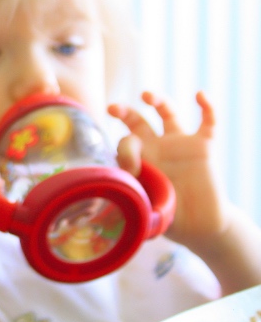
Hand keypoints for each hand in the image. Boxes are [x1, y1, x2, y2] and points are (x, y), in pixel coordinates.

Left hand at [108, 91, 226, 249]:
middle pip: (137, 120)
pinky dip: (207, 107)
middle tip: (113, 108)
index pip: (126, 143)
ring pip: (168, 113)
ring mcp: (180, 144)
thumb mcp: (146, 206)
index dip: (125, 151)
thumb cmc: (168, 217)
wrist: (199, 226)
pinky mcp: (204, 147)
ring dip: (158, 100)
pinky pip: (208, 122)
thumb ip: (134, 198)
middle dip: (124, 111)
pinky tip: (200, 95)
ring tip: (147, 96)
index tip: (131, 168)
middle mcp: (156, 147)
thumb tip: (118, 191)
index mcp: (138, 159)